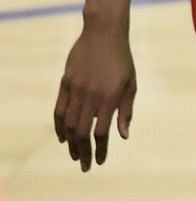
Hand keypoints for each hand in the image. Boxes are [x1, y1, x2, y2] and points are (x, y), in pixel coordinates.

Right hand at [54, 23, 137, 170]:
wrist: (104, 34)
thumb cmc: (122, 60)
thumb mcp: (131, 84)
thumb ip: (126, 111)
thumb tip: (123, 136)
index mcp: (110, 98)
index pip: (101, 132)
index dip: (100, 149)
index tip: (99, 162)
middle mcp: (91, 96)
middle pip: (83, 132)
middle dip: (83, 152)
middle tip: (84, 166)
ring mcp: (76, 90)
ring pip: (69, 124)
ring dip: (71, 142)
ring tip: (75, 155)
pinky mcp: (65, 84)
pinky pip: (59, 110)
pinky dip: (60, 126)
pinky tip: (63, 137)